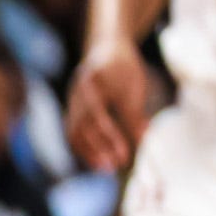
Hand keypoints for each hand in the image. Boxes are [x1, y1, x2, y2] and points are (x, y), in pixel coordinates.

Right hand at [67, 37, 149, 172]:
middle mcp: (78, 94)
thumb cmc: (124, 68)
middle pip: (84, 127)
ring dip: (89, 152)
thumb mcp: (134, 87)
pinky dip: (83, 147)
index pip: (100, 116)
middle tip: (114, 167)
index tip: (124, 155)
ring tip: (105, 168)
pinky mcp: (71, 109)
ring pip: (75, 131)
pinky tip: (96, 159)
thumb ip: (135, 114)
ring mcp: (71, 101)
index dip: (111, 138)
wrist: (105, 47)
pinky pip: (72, 131)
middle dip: (98, 149)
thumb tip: (144, 140)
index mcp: (94, 84)